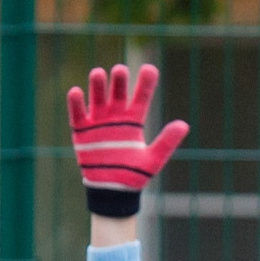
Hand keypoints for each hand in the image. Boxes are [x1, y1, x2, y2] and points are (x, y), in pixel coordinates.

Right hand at [68, 64, 189, 194]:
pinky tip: (76, 92)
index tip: (149, 69)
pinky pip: (78, 114)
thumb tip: (184, 125)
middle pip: (118, 93)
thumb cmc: (134, 174)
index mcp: (134, 120)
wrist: (112, 191)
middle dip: (118, 81)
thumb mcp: (153, 160)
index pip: (141, 97)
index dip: (145, 82)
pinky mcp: (82, 130)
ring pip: (98, 98)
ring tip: (98, 74)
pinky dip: (76, 103)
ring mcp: (98, 121)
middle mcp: (116, 116)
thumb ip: (167, 143)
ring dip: (97, 86)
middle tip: (120, 70)